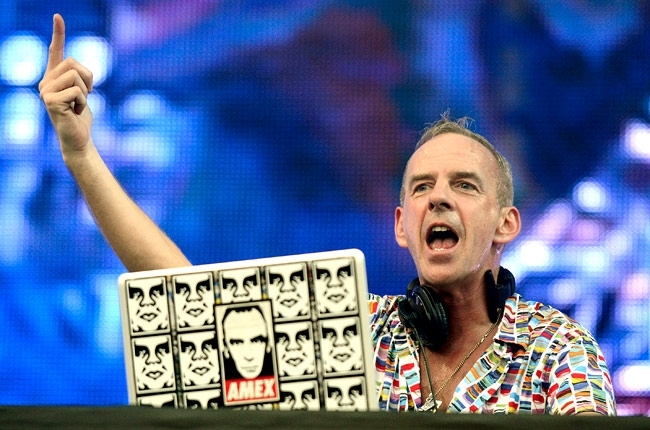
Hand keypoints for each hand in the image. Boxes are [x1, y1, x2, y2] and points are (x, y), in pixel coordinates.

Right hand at [38, 14, 93, 156]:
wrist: (78, 139)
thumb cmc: (80, 118)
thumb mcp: (82, 94)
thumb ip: (79, 80)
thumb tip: (79, 70)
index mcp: (53, 78)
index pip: (55, 52)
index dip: (58, 34)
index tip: (58, 16)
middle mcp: (45, 82)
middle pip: (73, 63)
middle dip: (88, 79)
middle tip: (86, 96)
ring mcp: (45, 91)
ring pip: (76, 75)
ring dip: (86, 92)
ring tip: (79, 106)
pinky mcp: (50, 100)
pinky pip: (77, 90)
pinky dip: (84, 102)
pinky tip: (76, 112)